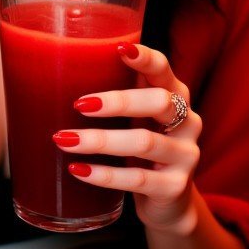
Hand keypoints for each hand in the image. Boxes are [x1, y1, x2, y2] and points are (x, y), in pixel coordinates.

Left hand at [54, 43, 200, 233]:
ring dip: (101, 140)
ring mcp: (185, 155)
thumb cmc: (143, 144)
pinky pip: (137, 179)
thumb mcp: (137, 116)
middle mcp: (188, 121)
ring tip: (64, 140)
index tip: (120, 48)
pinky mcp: (174, 187)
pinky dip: (104, 175)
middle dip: (118, 102)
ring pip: (144, 142)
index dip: (145, 58)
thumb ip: (119, 93)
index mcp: (175, 95)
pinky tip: (78, 169)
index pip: (164, 70)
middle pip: (159, 102)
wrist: (169, 200)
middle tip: (79, 105)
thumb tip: (61, 70)